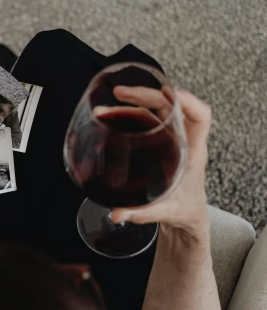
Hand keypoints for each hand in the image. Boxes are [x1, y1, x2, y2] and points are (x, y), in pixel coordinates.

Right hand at [110, 87, 210, 236]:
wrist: (187, 216)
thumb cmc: (185, 210)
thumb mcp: (165, 212)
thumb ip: (141, 213)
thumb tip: (117, 213)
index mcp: (193, 153)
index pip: (201, 118)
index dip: (188, 101)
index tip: (167, 93)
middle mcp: (184, 141)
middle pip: (172, 106)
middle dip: (147, 96)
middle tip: (123, 94)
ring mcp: (172, 140)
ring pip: (156, 111)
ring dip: (134, 103)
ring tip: (110, 104)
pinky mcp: (160, 143)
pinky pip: (146, 122)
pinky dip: (129, 116)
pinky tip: (111, 118)